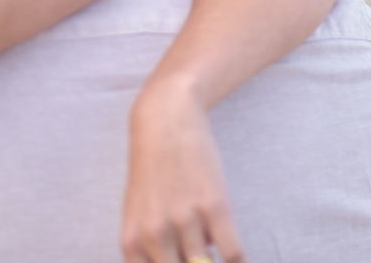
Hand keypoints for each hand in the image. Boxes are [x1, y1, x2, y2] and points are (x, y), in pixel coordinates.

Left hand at [121, 80, 244, 262]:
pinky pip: (233, 254)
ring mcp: (184, 220)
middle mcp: (154, 235)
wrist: (165, 120)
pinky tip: (238, 257)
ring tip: (215, 249)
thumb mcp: (137, 214)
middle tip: (200, 259)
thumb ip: (147, 250)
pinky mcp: (214, 206)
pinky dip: (239, 262)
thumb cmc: (152, 170)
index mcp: (131, 243)